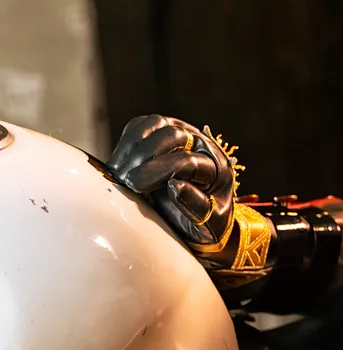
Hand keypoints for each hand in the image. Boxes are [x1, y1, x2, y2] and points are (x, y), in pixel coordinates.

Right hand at [109, 114, 236, 253]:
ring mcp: (181, 134)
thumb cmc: (204, 224)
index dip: (160, 171)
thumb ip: (196, 207)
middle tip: (126, 180)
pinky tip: (119, 163)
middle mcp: (201, 145)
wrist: (197, 220)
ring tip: (119, 171)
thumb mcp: (208, 225)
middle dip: (145, 156)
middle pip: (172, 135)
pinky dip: (127, 141)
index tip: (135, 185)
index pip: (188, 161)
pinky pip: (141, 126)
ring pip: (155, 123)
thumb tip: (175, 186)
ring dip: (132, 145)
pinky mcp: (161, 133)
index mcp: (217, 168)